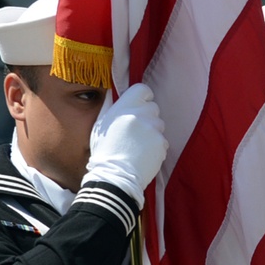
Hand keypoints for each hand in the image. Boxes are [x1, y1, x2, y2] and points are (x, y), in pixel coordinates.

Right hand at [81, 83, 167, 207]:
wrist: (115, 175)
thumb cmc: (105, 150)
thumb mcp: (102, 124)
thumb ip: (111, 106)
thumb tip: (114, 92)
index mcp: (124, 107)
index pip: (143, 89)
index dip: (142, 97)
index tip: (139, 105)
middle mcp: (141, 114)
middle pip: (153, 107)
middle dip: (147, 116)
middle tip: (135, 131)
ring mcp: (153, 129)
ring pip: (159, 124)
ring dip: (152, 131)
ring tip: (138, 145)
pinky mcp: (162, 143)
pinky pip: (162, 140)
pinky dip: (156, 146)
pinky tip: (143, 154)